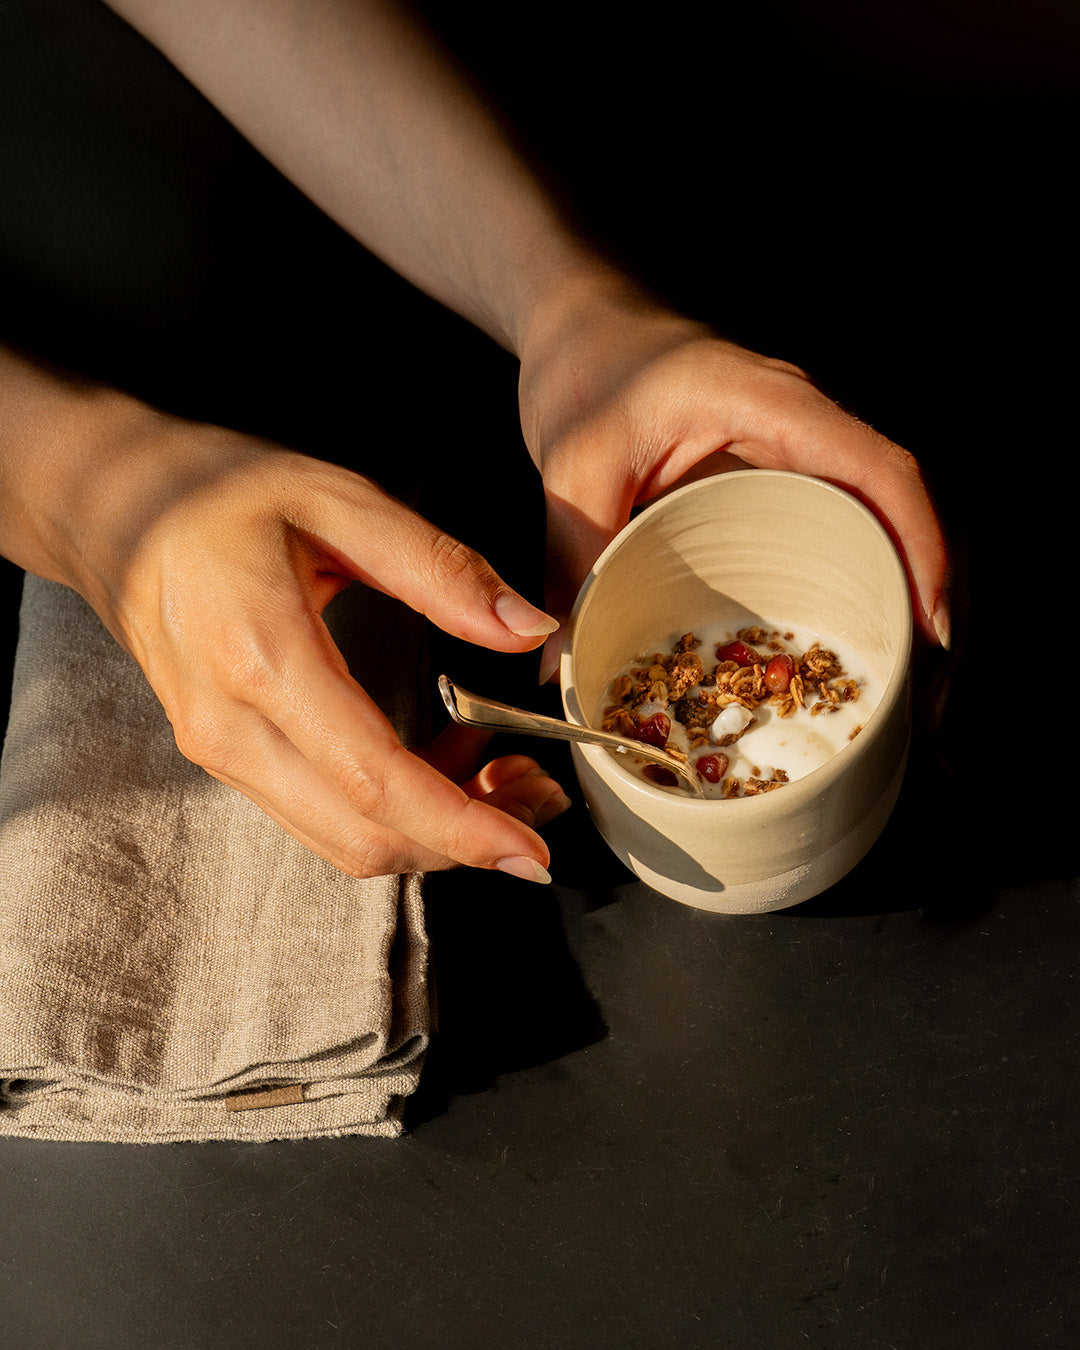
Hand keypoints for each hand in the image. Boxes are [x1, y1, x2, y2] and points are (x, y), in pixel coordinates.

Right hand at [1, 364, 564, 880]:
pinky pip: (319, 813)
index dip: (461, 828)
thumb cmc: (217, 491)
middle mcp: (229, 727)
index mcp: (260, 658)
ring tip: (506, 776)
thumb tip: (527, 629)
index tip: (531, 852)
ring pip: (342, 839)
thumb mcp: (337, 500)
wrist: (107, 505)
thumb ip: (438, 568)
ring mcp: (218, 751)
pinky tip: (443, 759)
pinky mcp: (225, 755)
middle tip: (542, 802)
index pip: (373, 780)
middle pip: (363, 835)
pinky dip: (392, 809)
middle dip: (465, 842)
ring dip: (433, 831)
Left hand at [519, 276, 949, 674]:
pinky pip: (847, 522)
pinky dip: (868, 580)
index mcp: (771, 402)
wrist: (580, 322)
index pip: (879, 468)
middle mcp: (806, 420)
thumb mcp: (571, 464)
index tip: (930, 625)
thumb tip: (558, 661)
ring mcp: (802, 446)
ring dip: (909, 591)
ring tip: (912, 682)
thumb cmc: (583, 370)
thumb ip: (570, 556)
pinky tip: (863, 640)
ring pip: (886, 516)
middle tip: (926, 687)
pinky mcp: (786, 471)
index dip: (919, 544)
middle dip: (931, 592)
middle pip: (904, 502)